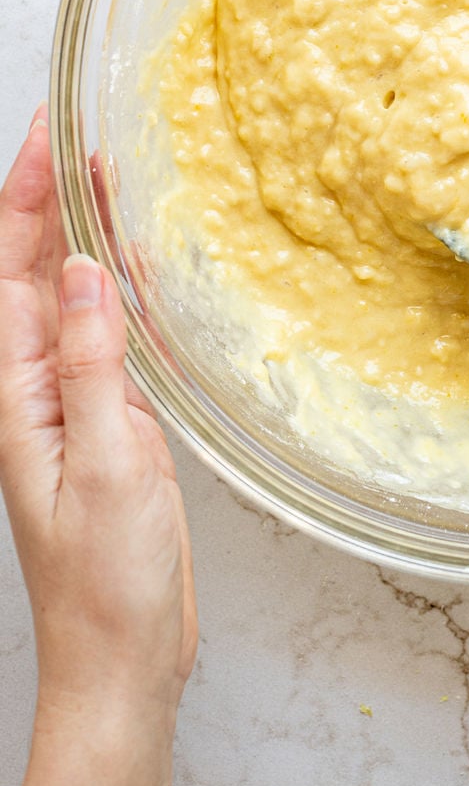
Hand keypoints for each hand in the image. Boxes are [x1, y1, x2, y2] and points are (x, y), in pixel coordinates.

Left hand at [0, 106, 196, 785]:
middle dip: (48, 200)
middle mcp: (39, 388)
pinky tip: (139, 267)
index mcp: (19, 394)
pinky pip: (111, 334)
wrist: (124, 654)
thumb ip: (92, 365)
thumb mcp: (104, 462)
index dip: (23, 201)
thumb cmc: (105, 578)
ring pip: (73, 298)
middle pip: (35, 275)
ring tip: (106, 175)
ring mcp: (77, 402)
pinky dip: (121, 287)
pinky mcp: (115, 421)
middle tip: (76, 132)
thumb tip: (84, 273)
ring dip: (83, 235)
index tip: (45, 136)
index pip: (11, 275)